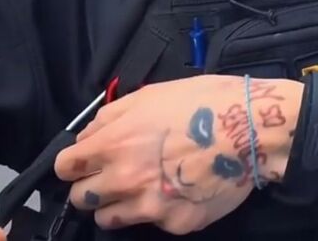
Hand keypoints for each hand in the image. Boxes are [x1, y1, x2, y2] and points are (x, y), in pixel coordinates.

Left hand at [55, 76, 303, 234]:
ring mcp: (149, 207)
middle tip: (114, 174)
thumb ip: (112, 116)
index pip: (66, 167)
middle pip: (81, 198)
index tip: (84, 161)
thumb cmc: (202, 101)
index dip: (74, 163)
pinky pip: (150, 224)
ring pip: (107, 218)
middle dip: (93, 185)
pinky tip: (175, 190)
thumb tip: (88, 135)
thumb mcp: (152, 93)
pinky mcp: (174, 224)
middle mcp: (125, 179)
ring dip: (116, 204)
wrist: (251, 127)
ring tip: (141, 187)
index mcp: (115, 142)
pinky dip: (156, 210)